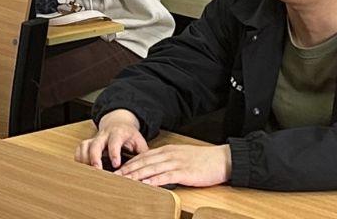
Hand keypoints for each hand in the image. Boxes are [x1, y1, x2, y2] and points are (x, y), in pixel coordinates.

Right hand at [78, 111, 148, 170]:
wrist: (118, 123)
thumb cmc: (129, 135)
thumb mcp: (139, 141)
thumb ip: (143, 154)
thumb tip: (149, 168)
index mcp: (118, 133)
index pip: (114, 141)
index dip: (114, 152)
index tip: (115, 164)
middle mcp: (104, 135)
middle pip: (95, 144)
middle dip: (95, 158)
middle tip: (97, 171)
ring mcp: (95, 138)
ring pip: (85, 146)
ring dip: (85, 159)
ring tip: (89, 173)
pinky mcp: (89, 142)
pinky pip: (80, 148)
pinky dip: (79, 158)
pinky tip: (82, 167)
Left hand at [110, 142, 230, 188]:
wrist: (222, 159)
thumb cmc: (204, 160)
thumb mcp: (183, 156)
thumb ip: (169, 160)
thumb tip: (156, 169)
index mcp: (168, 150)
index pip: (143, 157)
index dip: (129, 163)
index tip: (118, 169)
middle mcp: (169, 155)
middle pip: (143, 162)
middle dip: (127, 169)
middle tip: (114, 176)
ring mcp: (176, 163)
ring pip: (150, 169)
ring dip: (135, 175)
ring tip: (123, 181)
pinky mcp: (184, 173)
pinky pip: (165, 177)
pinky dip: (153, 181)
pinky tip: (144, 185)